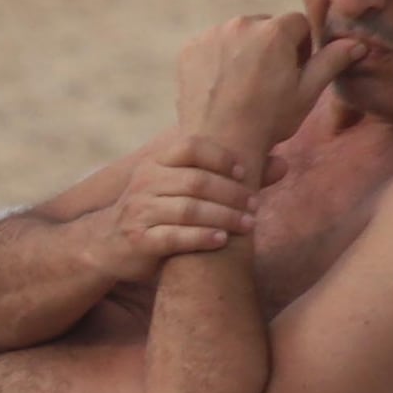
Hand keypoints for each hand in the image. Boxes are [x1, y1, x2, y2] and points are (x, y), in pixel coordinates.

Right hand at [105, 133, 264, 278]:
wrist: (108, 244)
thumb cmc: (159, 211)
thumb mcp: (184, 189)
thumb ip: (231, 177)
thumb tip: (283, 162)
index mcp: (155, 164)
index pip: (190, 148)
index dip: (222, 158)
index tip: (244, 173)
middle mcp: (144, 183)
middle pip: (196, 181)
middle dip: (232, 194)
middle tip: (255, 205)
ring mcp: (139, 211)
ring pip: (189, 210)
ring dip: (224, 217)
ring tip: (248, 225)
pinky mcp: (139, 240)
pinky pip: (175, 237)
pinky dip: (202, 238)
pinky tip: (222, 240)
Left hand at [173, 12, 324, 172]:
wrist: (220, 141)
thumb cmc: (268, 119)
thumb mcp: (307, 91)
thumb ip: (331, 61)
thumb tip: (356, 44)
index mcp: (273, 32)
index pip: (297, 23)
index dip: (302, 45)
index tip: (296, 68)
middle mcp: (240, 25)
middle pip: (266, 26)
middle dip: (273, 46)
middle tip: (271, 80)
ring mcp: (211, 36)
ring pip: (239, 35)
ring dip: (246, 50)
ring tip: (247, 85)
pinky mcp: (190, 49)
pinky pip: (213, 45)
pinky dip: (220, 58)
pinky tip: (224, 85)